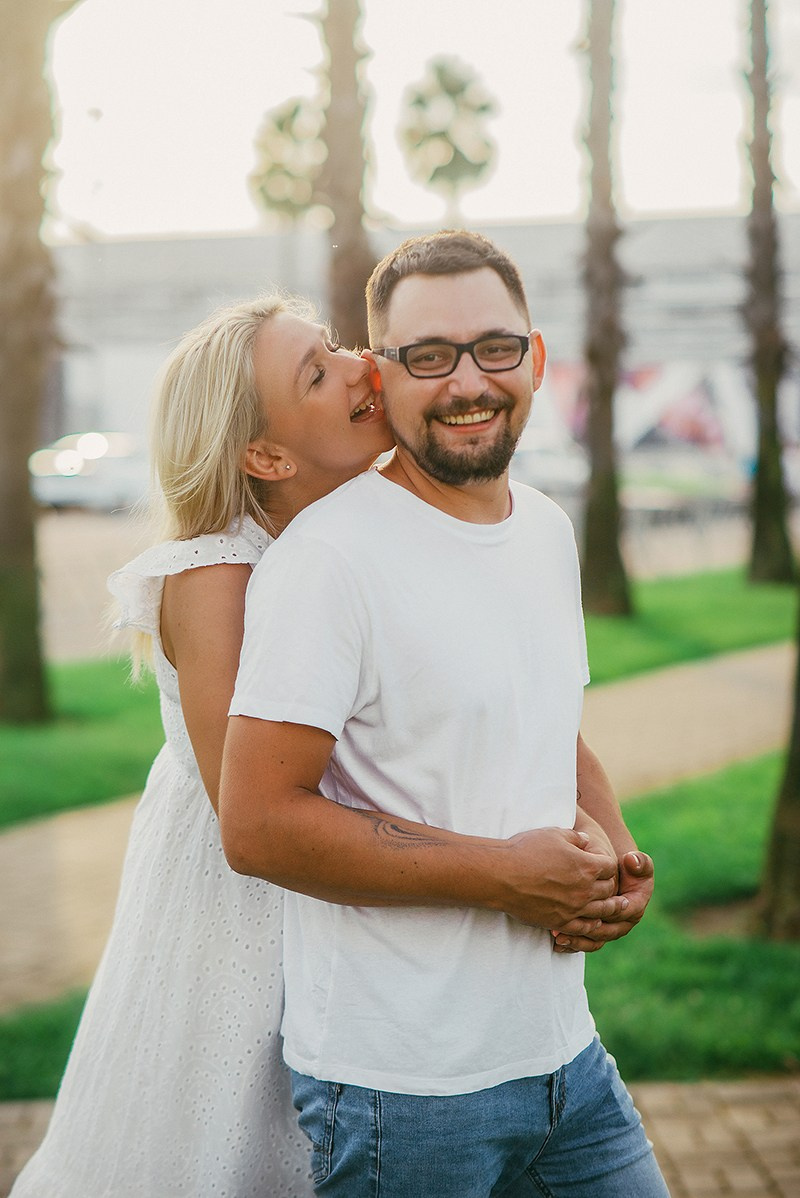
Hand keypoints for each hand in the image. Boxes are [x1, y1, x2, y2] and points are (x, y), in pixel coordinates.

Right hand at [496, 827, 628, 929]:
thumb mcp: (554, 834)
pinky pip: (584, 927)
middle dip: (611, 886)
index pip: (610, 867)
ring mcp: (574, 908)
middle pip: (608, 890)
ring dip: (610, 908)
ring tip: (617, 907)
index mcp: (586, 866)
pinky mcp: (560, 922)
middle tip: (612, 887)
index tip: (603, 865)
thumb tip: (586, 841)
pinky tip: (594, 923)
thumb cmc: (526, 850)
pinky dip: (592, 925)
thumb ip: (575, 837)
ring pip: (602, 911)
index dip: (608, 865)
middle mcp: (585, 889)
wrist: (502, 875)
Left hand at [551, 851, 654, 953]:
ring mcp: (609, 929)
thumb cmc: (621, 862)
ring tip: (558, 937)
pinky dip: (571, 944)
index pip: (621, 913)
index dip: (605, 911)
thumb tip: (631, 859)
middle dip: (587, 931)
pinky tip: (555, 942)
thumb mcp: (633, 860)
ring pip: (594, 941)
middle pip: (606, 932)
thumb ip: (638, 861)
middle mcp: (623, 922)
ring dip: (577, 941)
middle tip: (570, 927)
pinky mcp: (595, 932)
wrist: (611, 868)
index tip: (588, 906)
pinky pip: (585, 943)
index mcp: (635, 907)